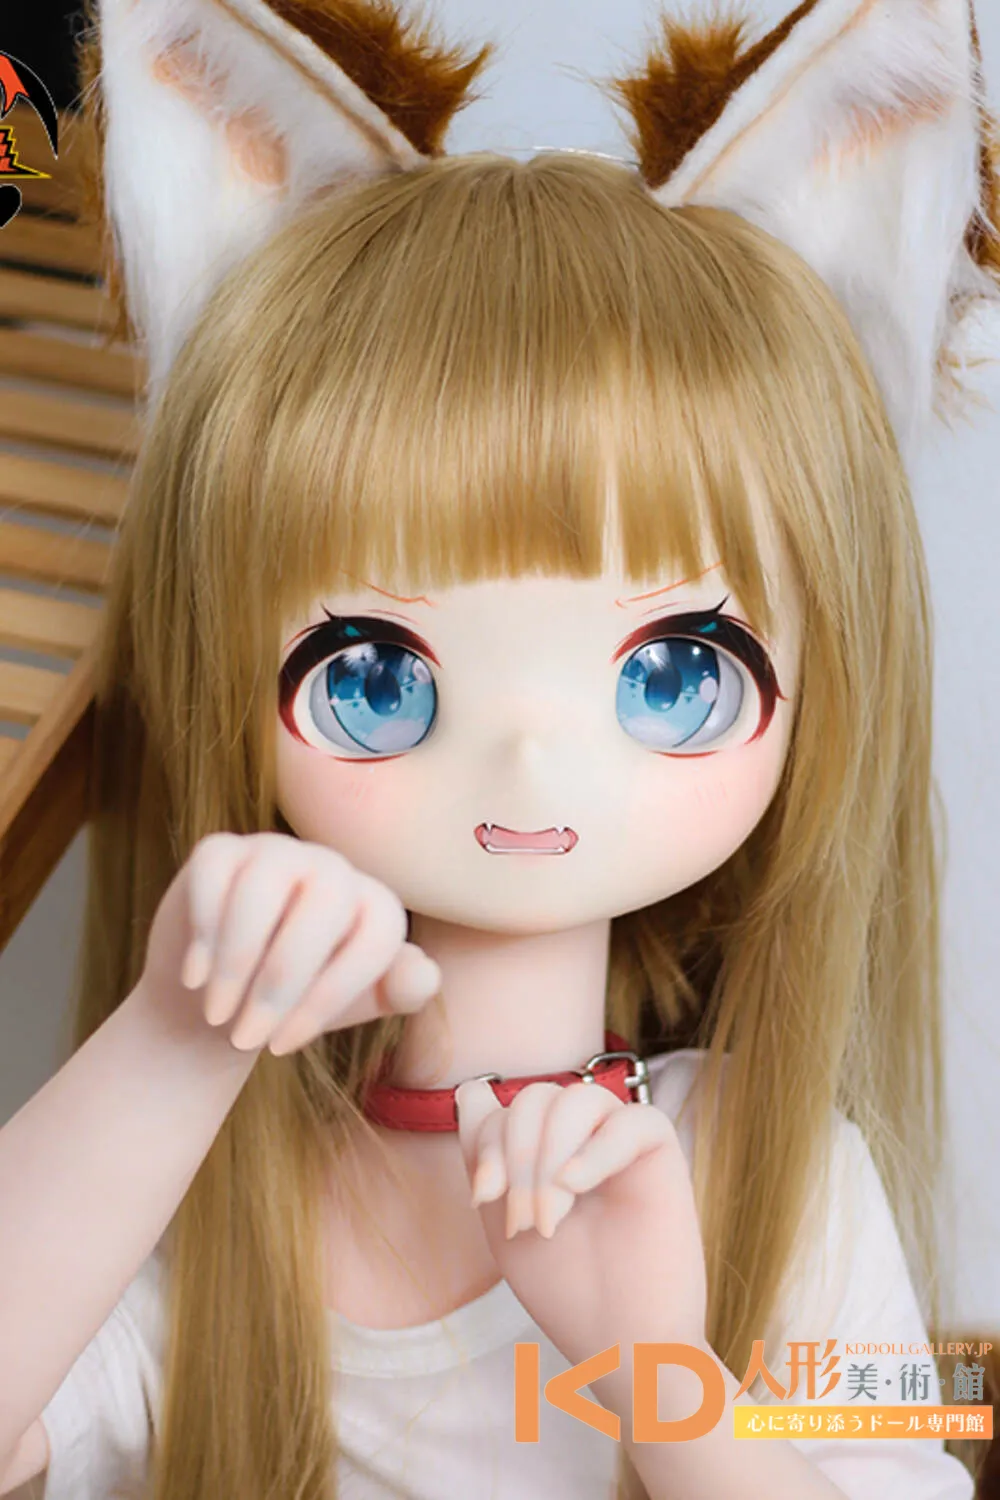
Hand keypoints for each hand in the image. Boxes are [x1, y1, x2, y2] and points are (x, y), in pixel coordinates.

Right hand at [142, 831, 439, 1054]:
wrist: (223, 999)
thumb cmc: (298, 1005)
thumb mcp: (356, 1006)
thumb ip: (401, 991)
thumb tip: (423, 972)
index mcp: (375, 905)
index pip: (373, 940)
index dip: (328, 996)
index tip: (284, 1046)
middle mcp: (332, 868)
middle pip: (322, 907)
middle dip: (281, 981)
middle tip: (247, 1036)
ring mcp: (275, 852)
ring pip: (263, 889)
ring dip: (237, 961)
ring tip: (219, 1013)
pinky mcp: (220, 850)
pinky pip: (215, 874)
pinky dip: (203, 930)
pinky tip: (196, 976)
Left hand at [455, 1080, 707, 1372]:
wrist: (622, 1347)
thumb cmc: (568, 1292)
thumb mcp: (506, 1219)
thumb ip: (487, 1157)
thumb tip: (470, 1090)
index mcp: (544, 1150)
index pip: (503, 1107)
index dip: (486, 1143)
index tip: (482, 1198)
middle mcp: (583, 1138)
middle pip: (535, 1098)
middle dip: (516, 1159)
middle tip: (525, 1224)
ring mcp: (622, 1142)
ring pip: (576, 1100)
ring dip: (548, 1159)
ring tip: (551, 1220)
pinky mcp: (662, 1155)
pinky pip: (631, 1120)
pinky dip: (594, 1150)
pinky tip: (575, 1186)